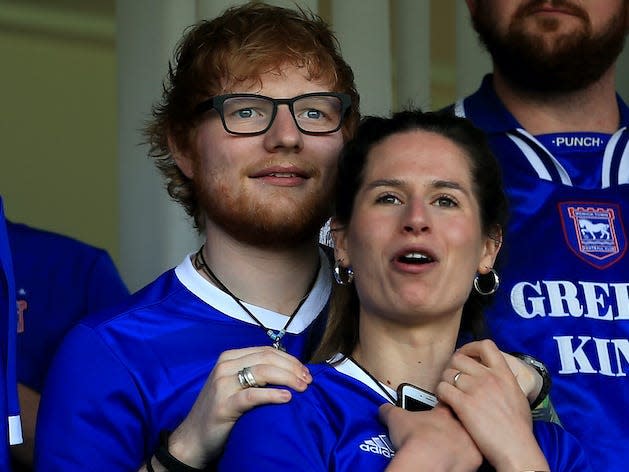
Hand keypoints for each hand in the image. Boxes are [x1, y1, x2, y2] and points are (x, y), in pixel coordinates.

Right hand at [166, 346, 311, 466]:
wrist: (193, 439)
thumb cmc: (220, 412)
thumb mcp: (235, 386)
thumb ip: (255, 375)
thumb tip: (290, 370)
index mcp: (229, 358)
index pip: (266, 351)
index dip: (289, 359)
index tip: (305, 371)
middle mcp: (225, 366)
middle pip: (267, 359)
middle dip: (292, 368)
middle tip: (308, 380)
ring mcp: (222, 384)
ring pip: (262, 372)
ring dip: (288, 378)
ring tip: (303, 388)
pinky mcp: (224, 404)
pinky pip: (253, 395)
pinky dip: (273, 394)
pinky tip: (287, 398)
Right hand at [379, 403, 481, 471]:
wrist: (426, 458)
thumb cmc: (414, 437)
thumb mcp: (396, 417)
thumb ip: (390, 409)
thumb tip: (383, 408)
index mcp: (442, 413)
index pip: (447, 404)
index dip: (442, 408)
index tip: (437, 414)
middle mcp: (459, 424)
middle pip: (462, 421)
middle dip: (455, 427)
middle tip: (443, 435)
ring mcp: (469, 441)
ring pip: (470, 438)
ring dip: (462, 443)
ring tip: (450, 450)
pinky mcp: (475, 459)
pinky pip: (475, 458)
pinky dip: (466, 461)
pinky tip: (456, 463)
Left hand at [436, 340, 548, 471]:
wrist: (516, 449)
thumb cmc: (519, 429)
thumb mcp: (518, 396)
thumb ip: (504, 382)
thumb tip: (496, 377)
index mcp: (504, 374)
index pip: (486, 345)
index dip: (470, 347)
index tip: (465, 355)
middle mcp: (489, 377)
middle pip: (459, 358)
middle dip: (452, 366)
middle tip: (451, 377)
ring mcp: (475, 389)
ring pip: (447, 373)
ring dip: (444, 381)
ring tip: (448, 392)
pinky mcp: (463, 404)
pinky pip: (442, 388)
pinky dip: (440, 393)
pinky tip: (446, 401)